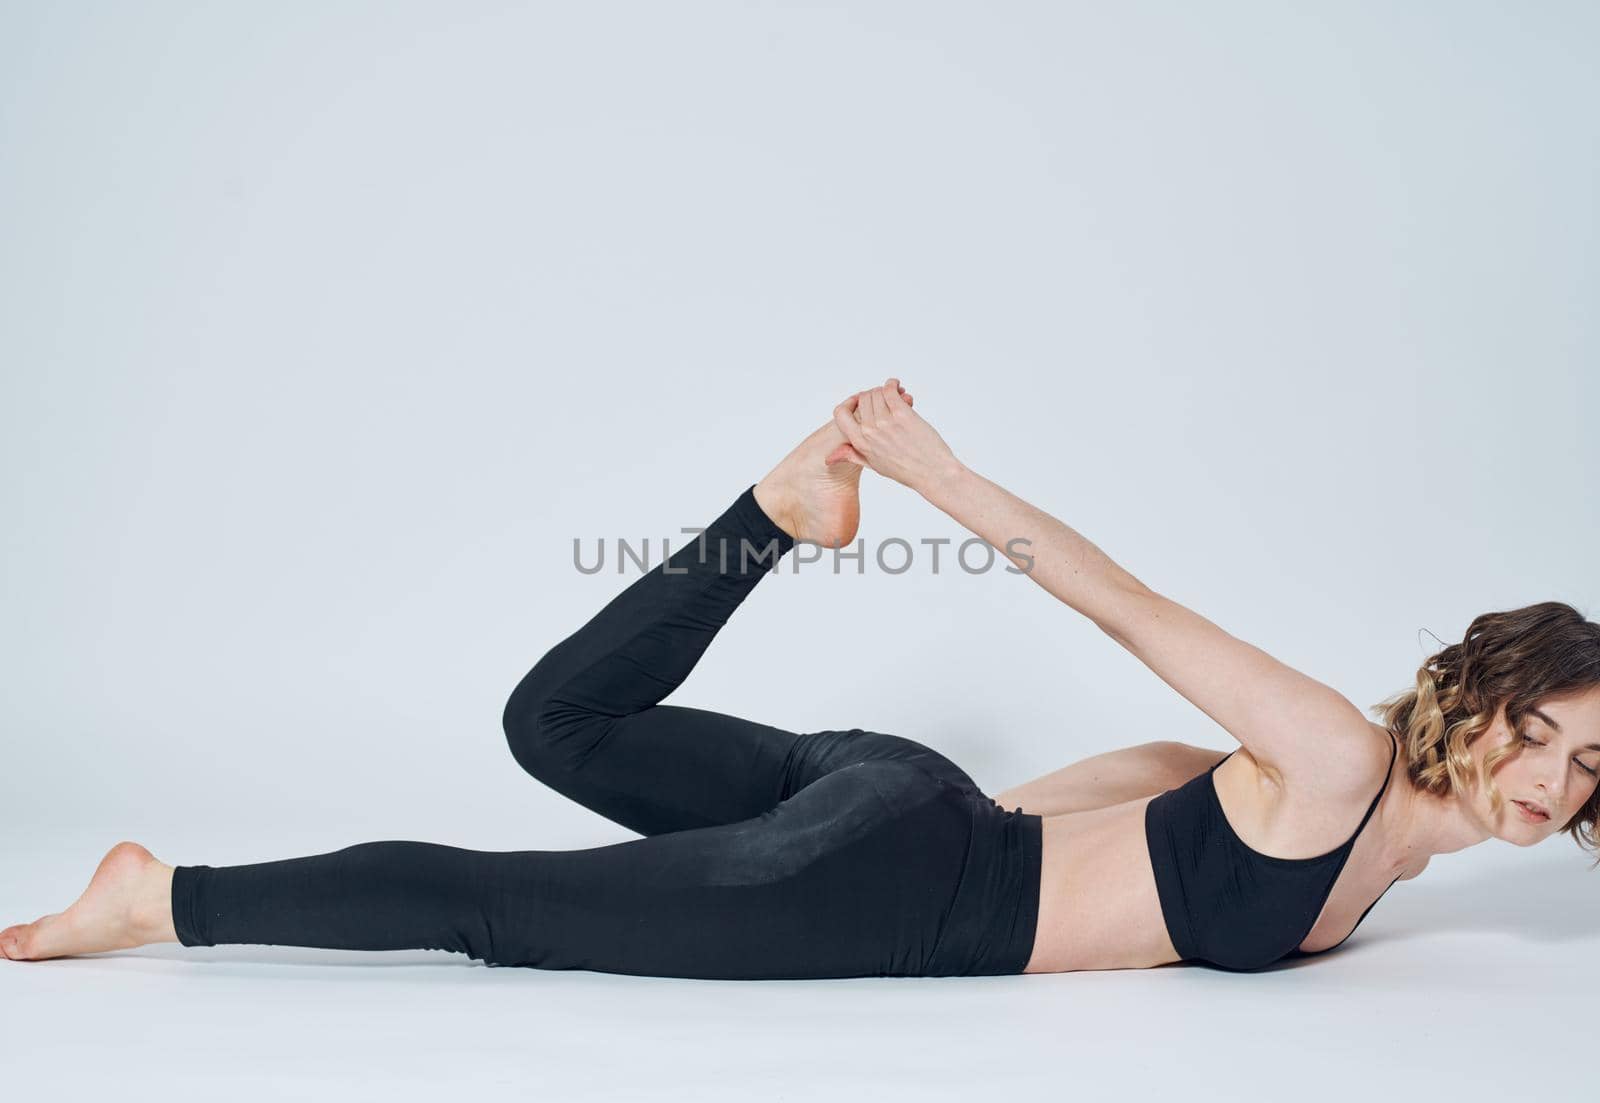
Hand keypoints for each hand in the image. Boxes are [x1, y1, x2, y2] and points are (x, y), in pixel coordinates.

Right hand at [825, 377, 958, 491]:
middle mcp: (870, 432)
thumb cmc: (906, 471)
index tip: (861, 401)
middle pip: (863, 399)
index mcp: (860, 443)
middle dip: (873, 395)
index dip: (850, 403)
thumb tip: (829, 458)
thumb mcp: (874, 465)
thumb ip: (852, 455)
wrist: (933, 473)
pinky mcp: (902, 415)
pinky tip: (898, 387)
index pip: (840, 414)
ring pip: (877, 393)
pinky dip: (893, 384)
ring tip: (894, 392)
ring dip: (885, 389)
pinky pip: (890, 390)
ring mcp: (886, 422)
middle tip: (885, 397)